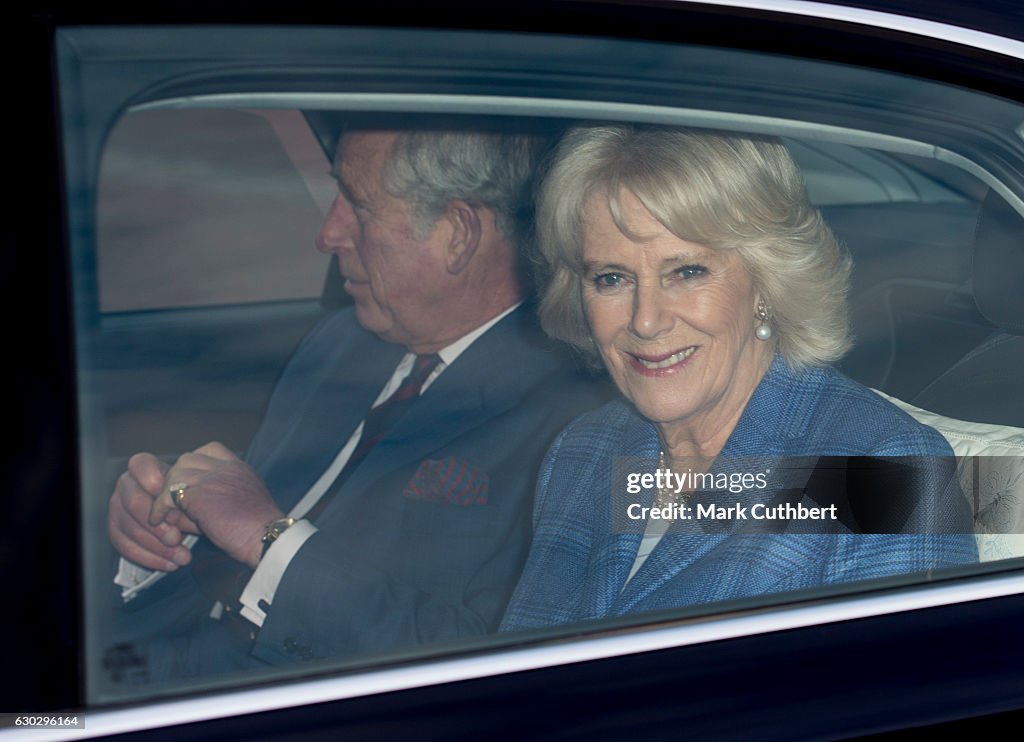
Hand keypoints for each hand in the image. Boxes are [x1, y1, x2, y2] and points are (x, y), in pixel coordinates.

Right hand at [108, 452, 196, 570]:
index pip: (140, 464)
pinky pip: (126, 547)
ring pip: (130, 528)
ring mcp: (116, 508)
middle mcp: (126, 486)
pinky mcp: (115, 530)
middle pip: (134, 502)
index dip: (150, 478)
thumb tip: (196, 511)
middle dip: (157, 524)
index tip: (166, 493)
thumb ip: (190, 499)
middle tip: (177, 539)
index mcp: (144, 469)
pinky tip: (171, 565)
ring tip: (183, 557)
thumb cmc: (186, 498)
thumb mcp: (191, 495)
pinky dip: (150, 558)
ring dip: (158, 547)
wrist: (175, 515)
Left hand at [149, 442, 283, 568]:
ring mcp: (211, 477)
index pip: (210, 449)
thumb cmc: (259, 529)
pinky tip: (161, 521)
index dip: (196, 464)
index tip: (192, 483)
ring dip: (166, 495)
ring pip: (175, 474)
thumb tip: (193, 503)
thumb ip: (224, 493)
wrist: (266, 537)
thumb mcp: (245, 501)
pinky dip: (160, 509)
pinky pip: (167, 495)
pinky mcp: (198, 494)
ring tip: (166, 515)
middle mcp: (225, 467)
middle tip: (174, 502)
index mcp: (239, 467)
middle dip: (177, 479)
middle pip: (187, 459)